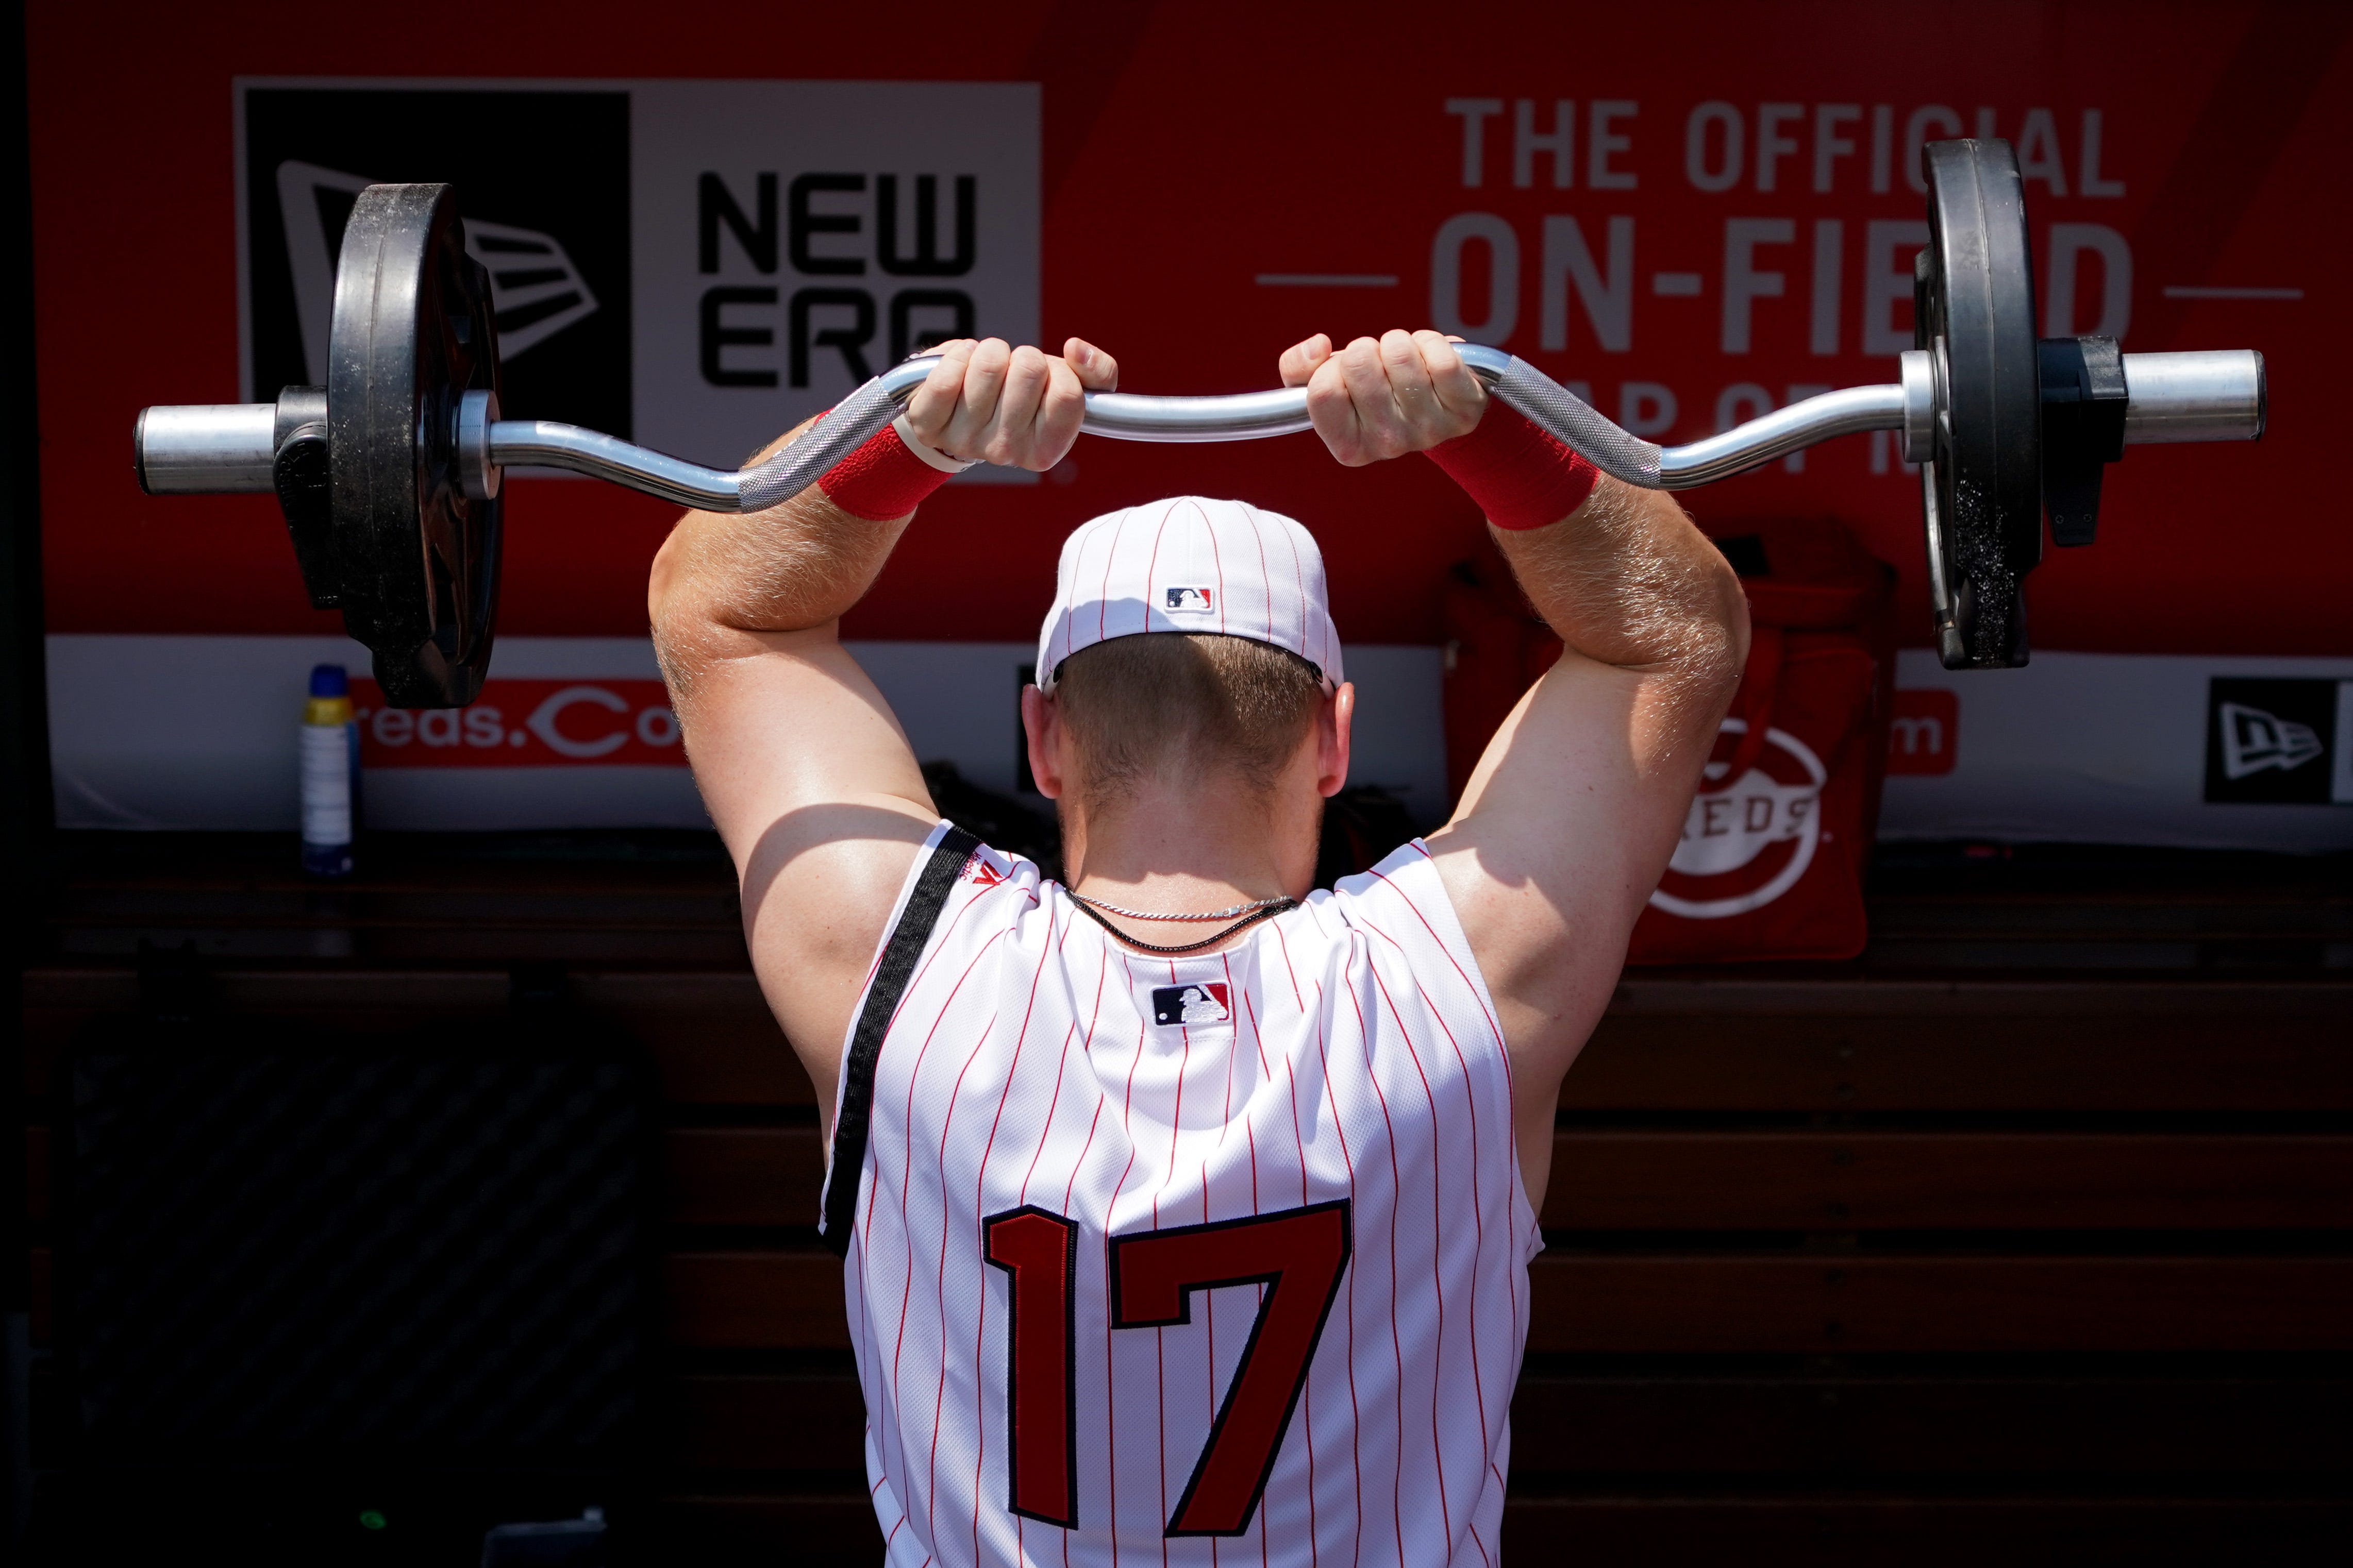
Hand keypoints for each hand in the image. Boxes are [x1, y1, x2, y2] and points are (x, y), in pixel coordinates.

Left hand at [902, 337, 1116, 469]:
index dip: (1060, 372)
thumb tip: (1076, 350)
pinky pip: (948, 376)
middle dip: (1022, 357)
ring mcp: (965, 441)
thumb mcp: (1067, 387)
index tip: (1046, 378)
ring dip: (990, 352)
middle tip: (1012, 374)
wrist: (959, 412)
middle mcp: (1006, 452)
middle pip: (1029, 371)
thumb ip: (1098, 372)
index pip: (1068, 395)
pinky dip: (957, 355)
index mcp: (1046, 450)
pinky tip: (962, 365)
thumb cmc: (1018, 396)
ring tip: (987, 370)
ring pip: (989, 364)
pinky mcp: (930, 425)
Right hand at [1279, 329, 1485, 466]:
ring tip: (1404, 362)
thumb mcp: (1325, 383)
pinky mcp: (1462, 410)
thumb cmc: (1375, 392)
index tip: (1346, 373)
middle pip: (1359, 364)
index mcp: (1348, 446)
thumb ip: (1297, 367)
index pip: (1323, 391)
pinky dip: (1432, 343)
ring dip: (1399, 343)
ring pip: (1399, 355)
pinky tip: (1429, 357)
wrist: (1433, 405)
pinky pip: (1440, 357)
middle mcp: (1387, 445)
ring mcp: (1428, 430)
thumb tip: (1317, 348)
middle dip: (1367, 350)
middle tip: (1379, 365)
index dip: (1332, 368)